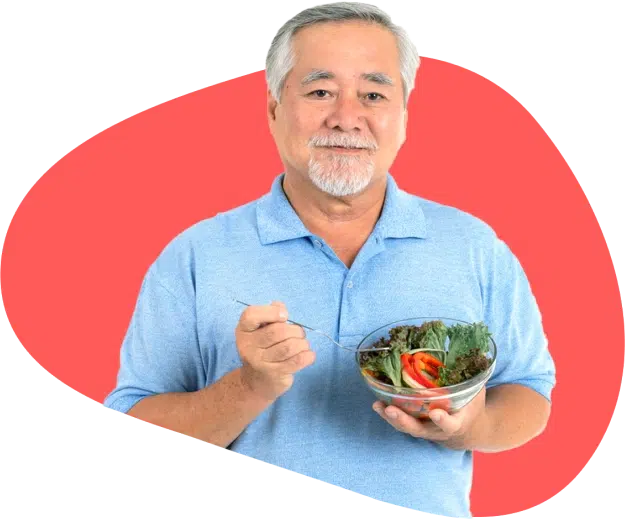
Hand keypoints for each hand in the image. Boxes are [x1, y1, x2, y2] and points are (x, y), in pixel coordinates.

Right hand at [236, 301, 315, 400]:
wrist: (255, 381)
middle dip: (295, 330)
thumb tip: (280, 307)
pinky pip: (296, 361)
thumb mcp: (260, 330)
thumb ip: (270, 315)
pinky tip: (308, 354)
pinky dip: (307, 355)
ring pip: (289, 347)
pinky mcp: (274, 374)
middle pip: (277, 331)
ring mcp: (260, 362)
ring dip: (302, 343)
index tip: (284, 316)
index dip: (271, 312)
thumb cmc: (262, 348)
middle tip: (299, 333)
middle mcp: (248, 346)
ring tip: (303, 344)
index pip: (251, 315)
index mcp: (244, 330)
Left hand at [372, 387, 487, 449]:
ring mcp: (424, 429)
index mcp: (457, 423)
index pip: (450, 424)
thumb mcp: (476, 392)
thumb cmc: (471, 405)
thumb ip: (472, 376)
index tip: (435, 413)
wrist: (468, 429)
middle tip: (390, 410)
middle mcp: (437, 430)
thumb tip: (471, 351)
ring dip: (390, 417)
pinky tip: (377, 403)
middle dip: (403, 420)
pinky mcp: (414, 425)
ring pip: (405, 426)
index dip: (442, 420)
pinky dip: (387, 414)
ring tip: (377, 405)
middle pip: (418, 429)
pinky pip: (400, 421)